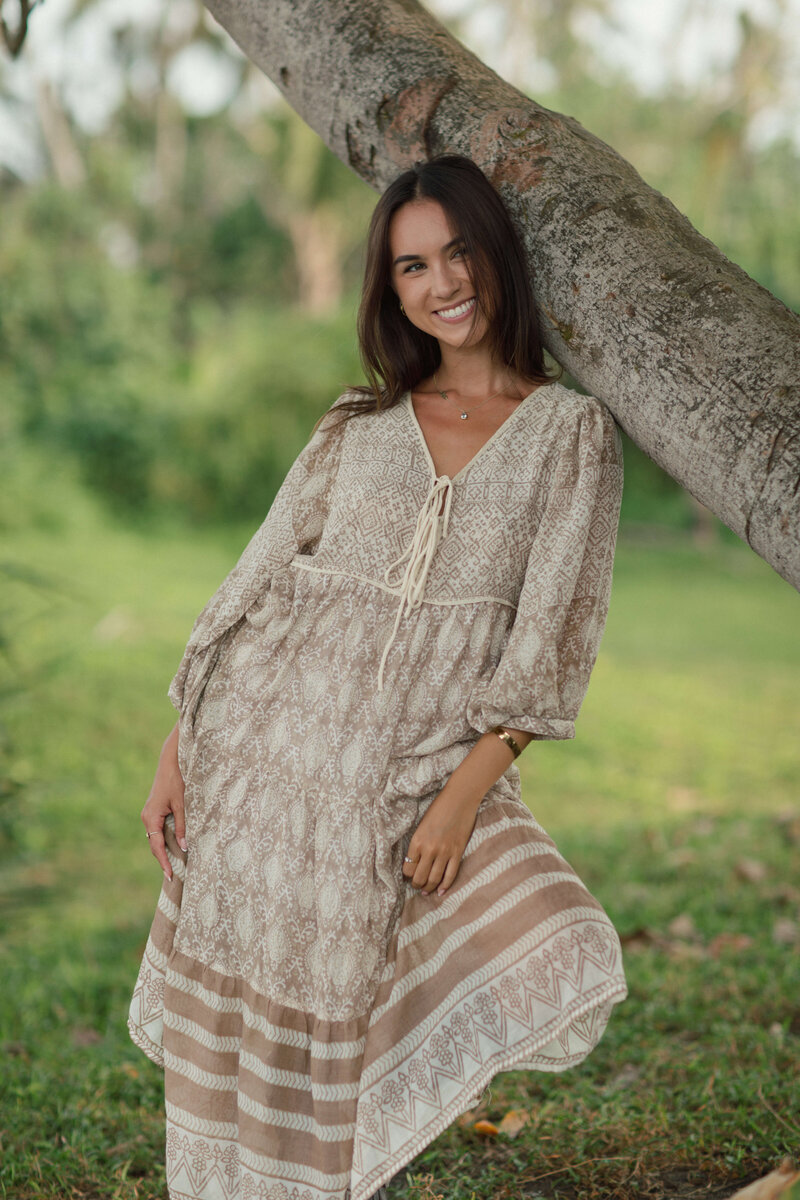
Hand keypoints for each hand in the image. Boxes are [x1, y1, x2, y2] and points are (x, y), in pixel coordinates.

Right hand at [140, 722, 185, 880]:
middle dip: (164, 859)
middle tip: (174, 876)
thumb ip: (183, 826)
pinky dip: (166, 839)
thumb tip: (184, 847)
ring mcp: (150, 814)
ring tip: (176, 865)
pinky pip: (159, 830)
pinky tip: (176, 846)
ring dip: (165, 850)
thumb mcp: (183, 804)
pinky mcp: (155, 810)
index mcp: (151, 817)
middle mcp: (147, 817)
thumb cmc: (177, 780)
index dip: (164, 862)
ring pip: (157, 837)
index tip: (170, 876)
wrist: (171, 760)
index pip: (157, 846)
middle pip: (155, 844)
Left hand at [402, 786, 480, 896]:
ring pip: (434, 879)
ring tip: (426, 891)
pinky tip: (441, 891)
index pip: (408, 868)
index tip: (409, 876)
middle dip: (416, 885)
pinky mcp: (457, 852)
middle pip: (419, 877)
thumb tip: (415, 861)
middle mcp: (429, 849)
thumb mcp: (422, 825)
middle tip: (417, 886)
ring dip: (429, 888)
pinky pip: (450, 875)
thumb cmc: (439, 808)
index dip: (407, 875)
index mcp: (417, 841)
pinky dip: (445, 886)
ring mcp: (445, 852)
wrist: (460, 799)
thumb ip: (418, 843)